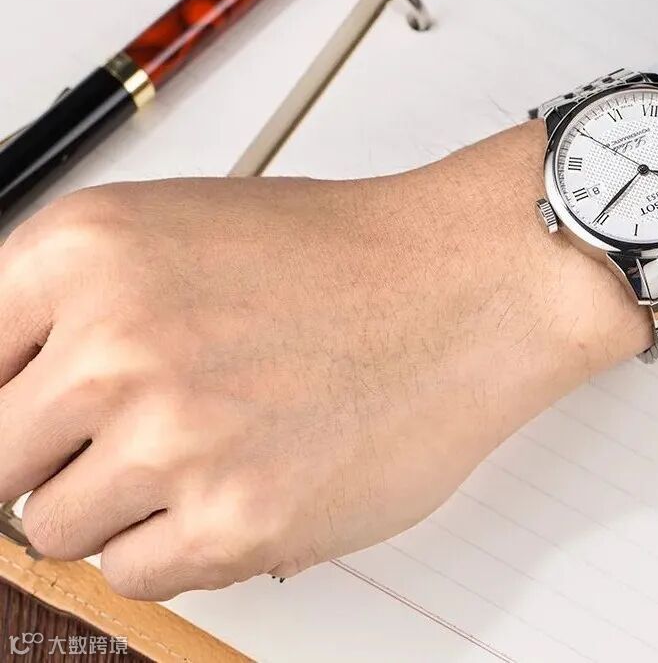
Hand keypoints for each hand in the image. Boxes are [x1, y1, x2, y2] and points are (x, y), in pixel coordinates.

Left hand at [0, 122, 657, 599]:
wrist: (467, 285)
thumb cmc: (351, 257)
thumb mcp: (183, 230)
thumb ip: (80, 303)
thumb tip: (19, 382)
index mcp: (86, 252)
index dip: (9, 399)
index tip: (35, 423)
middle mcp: (115, 343)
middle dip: (52, 457)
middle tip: (128, 439)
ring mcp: (172, 437)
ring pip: (59, 525)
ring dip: (124, 501)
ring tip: (211, 449)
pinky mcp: (235, 522)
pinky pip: (139, 572)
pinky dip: (180, 542)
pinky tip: (243, 482)